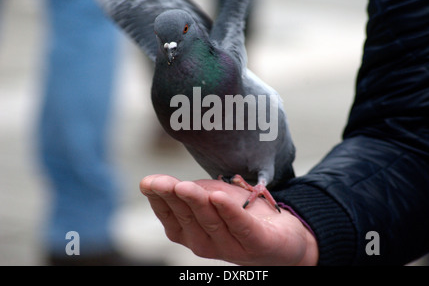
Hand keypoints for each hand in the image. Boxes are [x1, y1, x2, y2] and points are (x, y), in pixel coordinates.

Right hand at [140, 174, 318, 265]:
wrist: (280, 232)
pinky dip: (229, 212)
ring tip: (185, 187)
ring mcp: (230, 246)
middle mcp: (204, 243)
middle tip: (162, 182)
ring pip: (211, 222)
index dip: (158, 199)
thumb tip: (151, 182)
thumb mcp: (209, 197)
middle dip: (174, 198)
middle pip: (188, 217)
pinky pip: (240, 227)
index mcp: (189, 232)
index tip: (148, 182)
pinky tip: (218, 197)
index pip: (169, 216)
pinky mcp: (255, 243)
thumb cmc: (238, 213)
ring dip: (197, 202)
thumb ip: (185, 192)